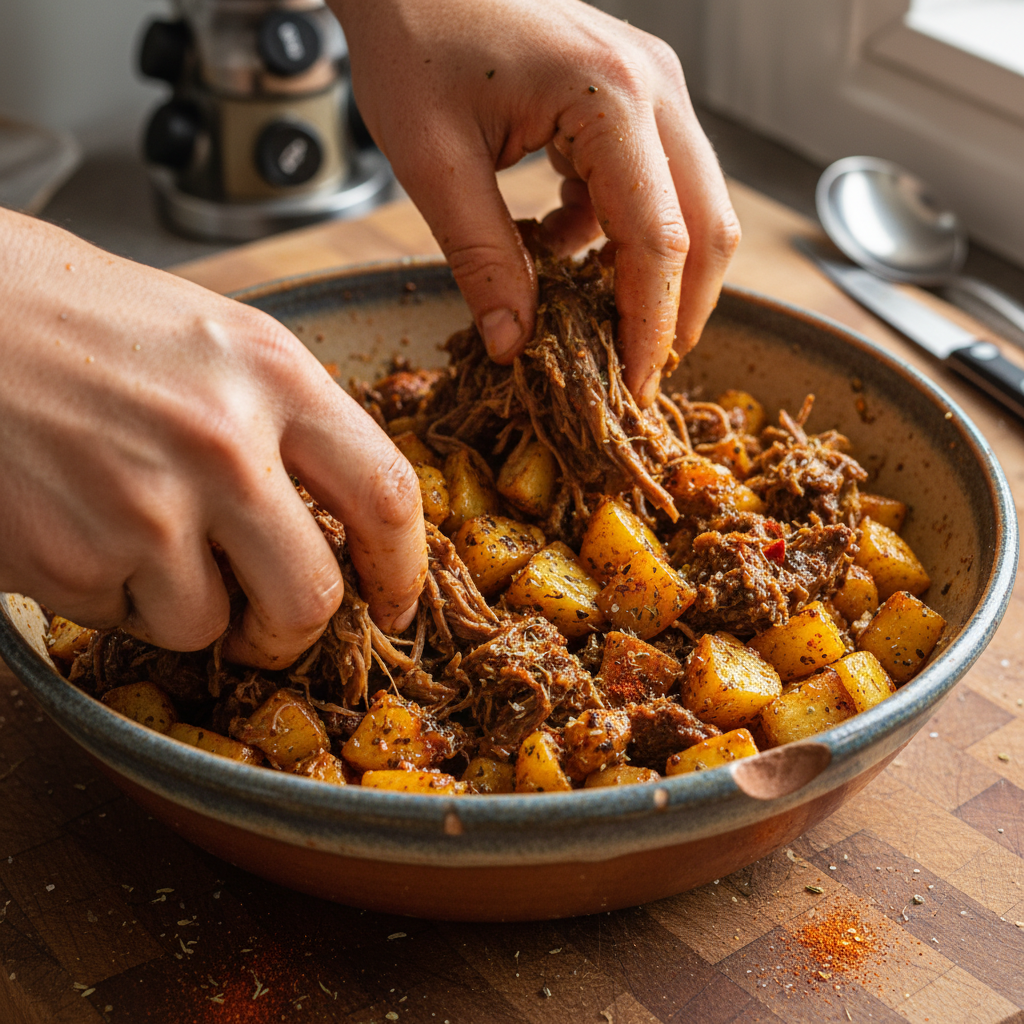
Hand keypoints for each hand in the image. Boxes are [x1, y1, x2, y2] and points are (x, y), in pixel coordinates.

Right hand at [0, 209, 425, 667]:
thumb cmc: (87, 321)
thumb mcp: (218, 340)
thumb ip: (291, 422)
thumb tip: (341, 516)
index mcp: (275, 376)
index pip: (386, 495)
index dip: (403, 566)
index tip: (395, 600)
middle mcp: (224, 445)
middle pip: (312, 596)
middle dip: (293, 630)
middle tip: (269, 624)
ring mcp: (148, 506)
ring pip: (211, 625)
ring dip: (187, 605)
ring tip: (141, 537)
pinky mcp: (74, 558)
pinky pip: (126, 618)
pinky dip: (114, 595)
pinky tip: (83, 527)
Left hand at [333, 0, 739, 404]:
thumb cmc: (414, 37)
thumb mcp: (434, 162)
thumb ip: (481, 258)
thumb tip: (516, 345)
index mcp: (610, 100)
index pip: (660, 242)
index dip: (652, 326)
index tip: (633, 387)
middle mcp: (653, 88)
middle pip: (707, 228)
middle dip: (677, 311)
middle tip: (634, 370)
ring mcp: (653, 86)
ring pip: (692, 208)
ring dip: (652, 275)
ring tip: (592, 318)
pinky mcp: (634, 95)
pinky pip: (656, 184)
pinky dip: (620, 234)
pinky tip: (559, 243)